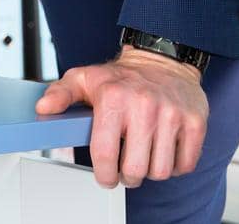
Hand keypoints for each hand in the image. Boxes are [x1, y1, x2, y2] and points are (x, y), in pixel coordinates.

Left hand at [35, 45, 207, 187]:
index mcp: (113, 98)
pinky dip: (174, 167)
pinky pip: (185, 165)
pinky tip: (162, 153)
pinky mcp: (195, 123)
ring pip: (161, 171)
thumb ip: (60, 94)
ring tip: (142, 158)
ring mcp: (172, 115)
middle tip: (124, 171)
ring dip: (150, 173)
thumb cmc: (120, 77)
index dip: (103, 174)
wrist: (162, 61)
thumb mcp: (83, 78)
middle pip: (136, 169)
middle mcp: (144, 106)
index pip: (106, 152)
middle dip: (127, 177)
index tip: (104, 178)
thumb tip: (43, 109)